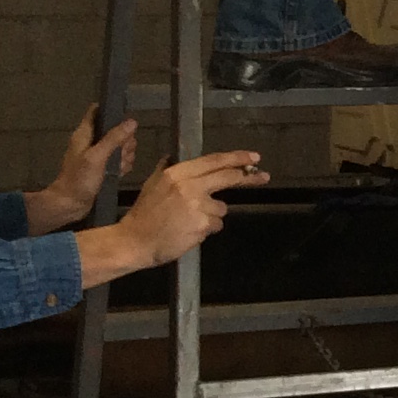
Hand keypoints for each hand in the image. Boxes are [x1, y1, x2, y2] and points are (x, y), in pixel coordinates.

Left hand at [27, 111, 135, 234]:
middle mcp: (92, 142)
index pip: (97, 112)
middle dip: (125, 140)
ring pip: (120, 146)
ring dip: (126, 154)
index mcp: (85, 134)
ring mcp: (98, 155)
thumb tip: (132, 122)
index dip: (111, 111)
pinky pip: (120, 160)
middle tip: (123, 152)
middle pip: (115, 130)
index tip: (125, 118)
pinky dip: (123, 165)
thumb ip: (114, 139)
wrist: (70, 204)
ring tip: (121, 165)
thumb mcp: (97, 156)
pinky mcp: (103, 168)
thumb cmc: (79, 179)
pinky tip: (122, 172)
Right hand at [74, 151, 267, 289]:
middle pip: (228, 178)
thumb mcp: (153, 184)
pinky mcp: (203, 225)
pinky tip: (189, 231)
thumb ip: (167, 169)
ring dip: (211, 215)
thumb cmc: (144, 214)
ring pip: (221, 208)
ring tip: (188, 221)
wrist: (134, 241)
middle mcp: (190, 187)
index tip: (254, 157)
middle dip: (248, 177)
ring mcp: (198, 206)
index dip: (236, 158)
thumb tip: (173, 157)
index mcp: (177, 174)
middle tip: (263, 177)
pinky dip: (206, 229)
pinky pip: (215, 225)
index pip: (213, 161)